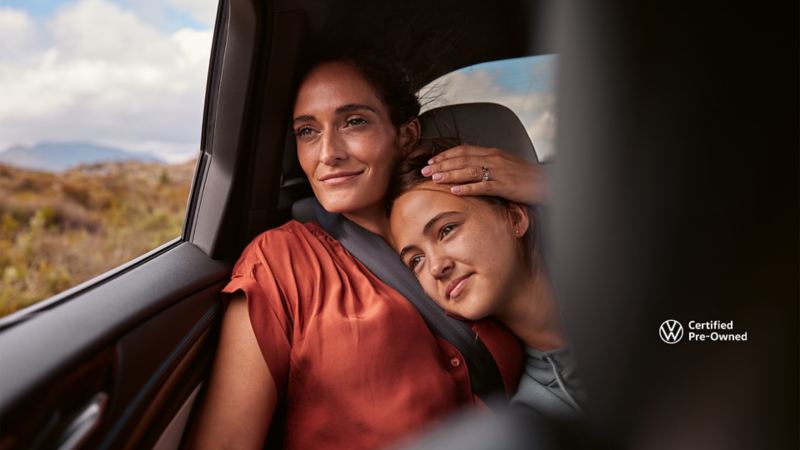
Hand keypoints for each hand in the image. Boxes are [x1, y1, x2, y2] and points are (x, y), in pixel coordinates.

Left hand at [420, 144, 546, 204]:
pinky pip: (483, 186)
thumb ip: (489, 163)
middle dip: (441, 164)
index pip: (464, 150)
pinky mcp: (505, 185)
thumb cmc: (526, 176)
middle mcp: (494, 158)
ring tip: (434, 178)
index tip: (431, 161)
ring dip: (450, 174)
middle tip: (424, 170)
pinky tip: (454, 191)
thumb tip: (471, 167)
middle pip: (462, 159)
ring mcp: (499, 171)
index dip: (445, 155)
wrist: (549, 181)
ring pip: (469, 170)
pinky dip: (467, 188)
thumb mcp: (506, 164)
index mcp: (493, 152)